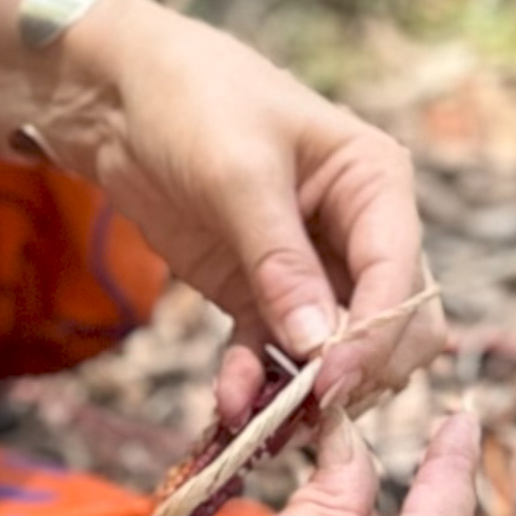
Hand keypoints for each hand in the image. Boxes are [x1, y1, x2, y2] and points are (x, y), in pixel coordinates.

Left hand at [29, 0, 448, 422]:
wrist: (116, 95)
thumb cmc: (192, 101)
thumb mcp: (238, 173)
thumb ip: (280, 260)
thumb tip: (321, 344)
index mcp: (375, 182)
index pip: (399, 273)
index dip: (376, 334)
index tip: (335, 380)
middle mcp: (357, 230)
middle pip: (391, 323)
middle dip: (357, 369)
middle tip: (311, 406)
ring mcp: (310, 267)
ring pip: (338, 350)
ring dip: (307, 389)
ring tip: (263, 420)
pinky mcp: (259, 292)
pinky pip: (275, 352)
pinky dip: (260, 381)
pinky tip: (231, 404)